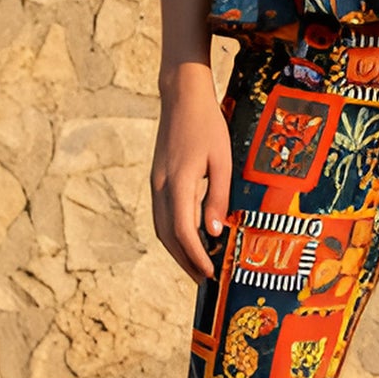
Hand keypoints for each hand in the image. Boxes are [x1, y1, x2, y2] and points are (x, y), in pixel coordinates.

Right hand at [151, 62, 231, 281]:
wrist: (181, 97)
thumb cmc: (208, 125)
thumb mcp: (222, 160)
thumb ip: (218, 197)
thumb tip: (214, 233)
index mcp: (178, 183)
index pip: (184, 231)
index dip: (197, 256)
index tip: (211, 273)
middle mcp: (161, 187)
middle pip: (168, 236)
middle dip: (185, 261)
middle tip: (205, 280)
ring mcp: (156, 184)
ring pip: (161, 228)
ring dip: (177, 250)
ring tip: (197, 265)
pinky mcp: (157, 180)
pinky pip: (162, 215)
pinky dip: (173, 234)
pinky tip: (190, 238)